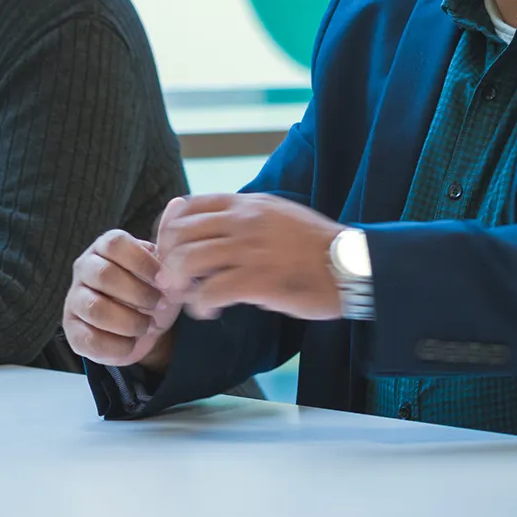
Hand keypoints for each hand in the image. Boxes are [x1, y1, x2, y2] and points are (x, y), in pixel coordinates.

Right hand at [63, 225, 182, 369]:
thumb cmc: (154, 289)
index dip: (142, 263)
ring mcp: (75, 299)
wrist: (147, 327)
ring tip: (148, 325)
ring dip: (129, 321)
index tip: (164, 280)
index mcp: (106, 247)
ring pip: (95, 308)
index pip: (115, 244)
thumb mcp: (166, 266)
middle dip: (138, 294)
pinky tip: (133, 342)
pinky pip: (90, 339)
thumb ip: (169, 239)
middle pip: (104, 275)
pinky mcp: (73, 331)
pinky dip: (118, 346)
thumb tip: (177, 203)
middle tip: (159, 304)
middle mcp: (85, 269)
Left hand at [153, 193, 344, 321]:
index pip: (186, 206)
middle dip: (167, 260)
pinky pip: (210, 292)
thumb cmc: (316, 245)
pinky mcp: (257, 280)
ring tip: (188, 298)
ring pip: (188, 261)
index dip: (168, 230)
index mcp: (247, 204)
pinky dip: (201, 306)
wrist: (349, 264)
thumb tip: (216, 232)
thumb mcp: (278, 215)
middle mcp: (243, 221)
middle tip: (173, 281)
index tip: (171, 251)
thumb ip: (246, 218)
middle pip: (179, 234)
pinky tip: (210, 312)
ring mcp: (249, 249)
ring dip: (179, 285)